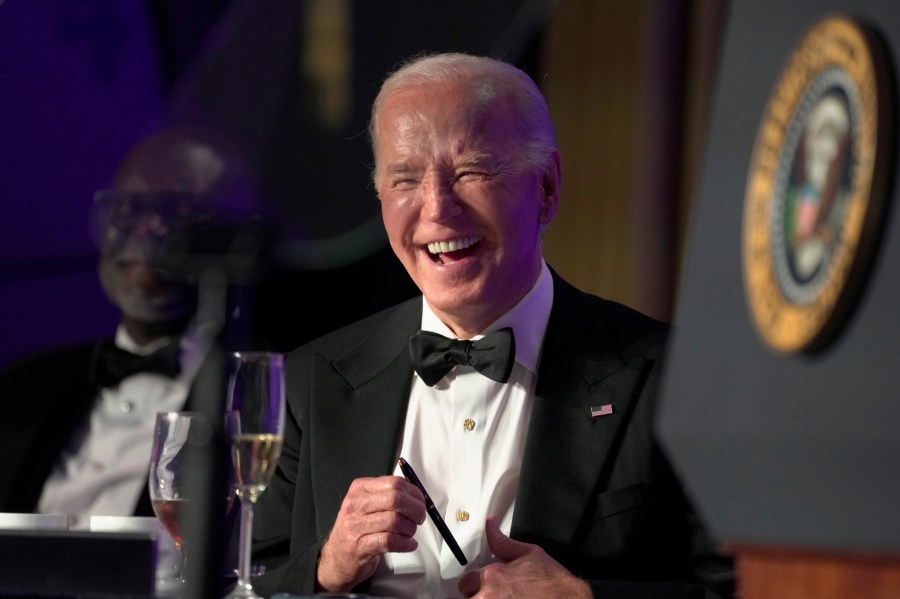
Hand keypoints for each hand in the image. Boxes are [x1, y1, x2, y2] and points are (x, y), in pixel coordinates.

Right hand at [316, 475, 425, 591]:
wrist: (336, 558)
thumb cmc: (358, 529)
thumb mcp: (368, 505)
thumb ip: (389, 496)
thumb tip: (418, 496)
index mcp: (360, 489)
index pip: (394, 483)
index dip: (414, 493)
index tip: (421, 503)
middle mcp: (355, 504)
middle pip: (395, 499)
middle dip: (415, 509)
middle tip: (419, 518)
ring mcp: (355, 526)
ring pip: (394, 521)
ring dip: (410, 529)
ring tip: (410, 533)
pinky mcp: (359, 547)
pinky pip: (390, 541)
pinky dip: (405, 543)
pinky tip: (409, 544)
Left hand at [458, 516, 591, 598]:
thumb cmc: (553, 583)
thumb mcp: (529, 553)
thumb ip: (502, 542)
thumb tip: (490, 525)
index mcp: (493, 576)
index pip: (466, 582)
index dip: (474, 583)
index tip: (481, 586)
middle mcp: (489, 597)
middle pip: (468, 598)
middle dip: (477, 596)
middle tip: (495, 594)